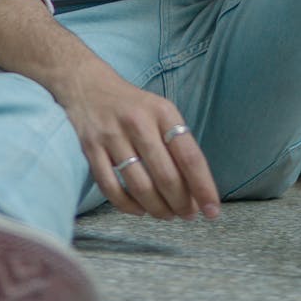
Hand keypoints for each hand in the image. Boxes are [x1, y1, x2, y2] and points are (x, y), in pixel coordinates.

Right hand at [63, 53, 220, 221]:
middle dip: (181, 203)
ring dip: (157, 208)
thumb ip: (177, 146)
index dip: (203, 187)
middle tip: (188, 215)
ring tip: (167, 215)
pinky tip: (139, 210)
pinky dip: (127, 206)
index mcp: (163, 112)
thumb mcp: (161, 112)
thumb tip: (196, 190)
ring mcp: (112, 136)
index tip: (212, 210)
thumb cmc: (135, 106)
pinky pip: (110, 187)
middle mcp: (138, 123)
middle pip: (165, 175)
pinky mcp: (91, 149)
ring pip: (140, 186)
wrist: (89, 86)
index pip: (189, 156)